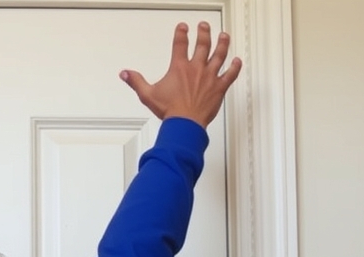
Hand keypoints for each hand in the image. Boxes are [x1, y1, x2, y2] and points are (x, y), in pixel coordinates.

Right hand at [121, 23, 242, 126]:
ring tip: (224, 36)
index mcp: (179, 68)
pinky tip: (238, 61)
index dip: (181, 33)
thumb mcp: (148, 95)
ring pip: (219, 55)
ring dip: (222, 44)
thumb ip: (136, 82)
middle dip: (204, 32)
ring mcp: (209, 77)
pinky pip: (230, 74)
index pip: (180, 44)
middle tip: (204, 26)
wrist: (185, 124)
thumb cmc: (170, 111)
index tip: (183, 27)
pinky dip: (235, 67)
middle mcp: (196, 69)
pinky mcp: (219, 88)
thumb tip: (125, 74)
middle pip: (202, 44)